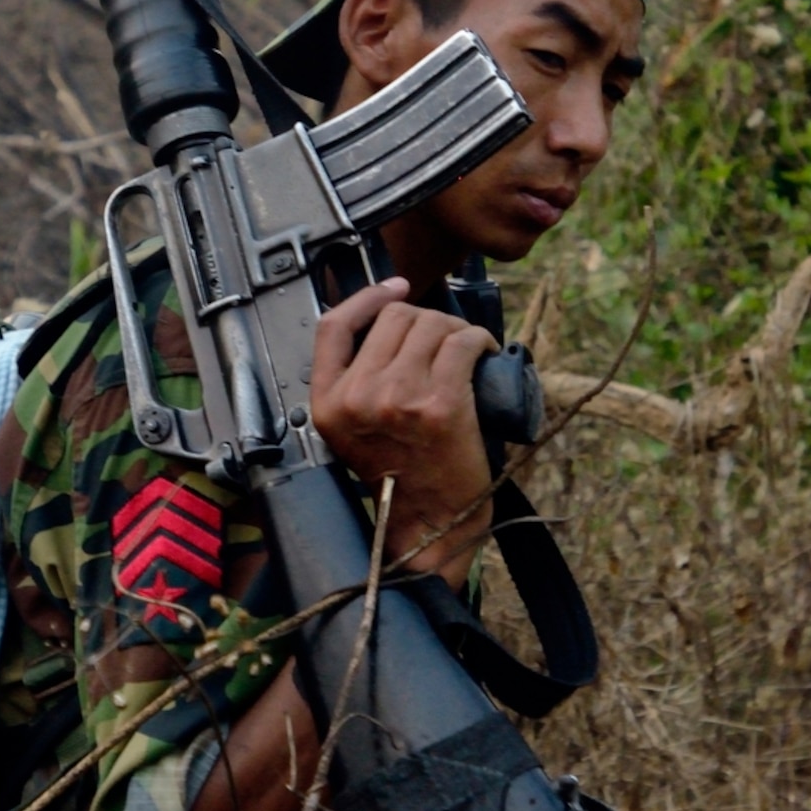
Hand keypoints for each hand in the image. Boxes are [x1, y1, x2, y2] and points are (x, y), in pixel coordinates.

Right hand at [305, 278, 496, 580]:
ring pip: (431, 324)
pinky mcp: (440, 404)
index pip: (334, 326)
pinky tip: (482, 354)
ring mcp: (398, 399)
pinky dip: (478, 341)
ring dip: (455, 330)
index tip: (394, 288)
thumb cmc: (403, 476)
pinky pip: (462, 343)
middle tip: (445, 342)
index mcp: (328, 403)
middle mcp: (357, 398)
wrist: (431, 523)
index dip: (366, 298)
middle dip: (427, 320)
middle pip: (394, 318)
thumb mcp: (357, 428)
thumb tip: (392, 323)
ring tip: (465, 350)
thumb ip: (358, 382)